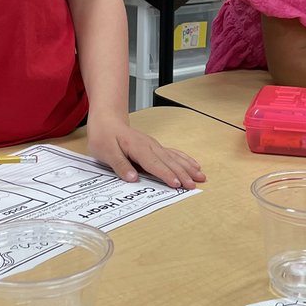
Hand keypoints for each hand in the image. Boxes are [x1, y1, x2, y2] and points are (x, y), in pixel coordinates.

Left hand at [87, 117, 204, 189]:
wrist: (107, 120)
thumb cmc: (104, 136)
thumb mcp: (105, 151)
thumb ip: (120, 165)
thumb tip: (132, 178)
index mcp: (137, 147)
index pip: (154, 163)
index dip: (166, 174)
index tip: (177, 184)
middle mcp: (149, 146)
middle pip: (168, 161)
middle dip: (183, 174)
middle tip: (194, 185)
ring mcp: (154, 146)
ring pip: (174, 158)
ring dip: (188, 167)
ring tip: (201, 176)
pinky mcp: (155, 147)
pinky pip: (173, 153)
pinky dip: (185, 159)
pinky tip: (194, 165)